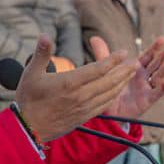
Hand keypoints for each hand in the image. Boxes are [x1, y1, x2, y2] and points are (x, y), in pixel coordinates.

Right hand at [14, 36, 135, 140]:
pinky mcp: (84, 117)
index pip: (98, 69)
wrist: (28, 128)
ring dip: (122, 82)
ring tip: (132, 73)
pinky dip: (114, 95)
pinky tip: (119, 90)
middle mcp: (81, 96)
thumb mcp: (31, 73)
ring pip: (109, 93)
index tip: (124, 52)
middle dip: (124, 70)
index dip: (113, 60)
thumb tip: (45, 35)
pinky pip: (104, 105)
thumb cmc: (28, 98)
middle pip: (109, 81)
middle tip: (135, 62)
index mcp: (70, 83)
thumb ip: (41, 53)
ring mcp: (84, 108)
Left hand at [89, 35, 163, 120]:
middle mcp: (143, 78)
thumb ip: (103, 55)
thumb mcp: (106, 71)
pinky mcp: (147, 100)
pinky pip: (156, 93)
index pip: (148, 56)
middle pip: (157, 64)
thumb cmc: (109, 90)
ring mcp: (146, 89)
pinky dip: (162, 88)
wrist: (107, 112)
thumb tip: (94, 38)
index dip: (155, 48)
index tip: (162, 39)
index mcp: (136, 69)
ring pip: (160, 76)